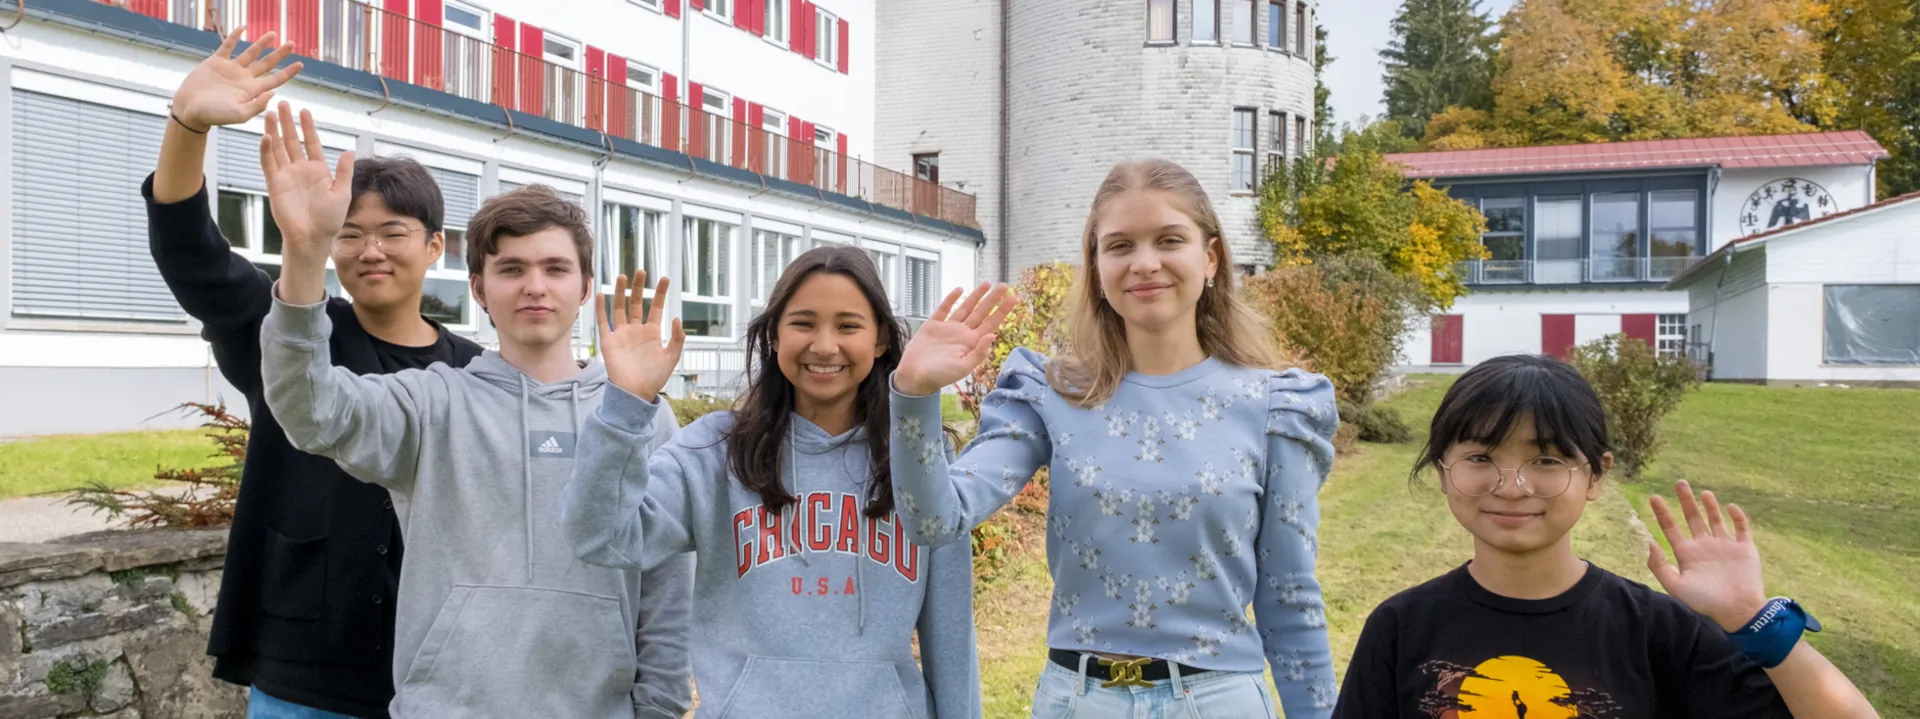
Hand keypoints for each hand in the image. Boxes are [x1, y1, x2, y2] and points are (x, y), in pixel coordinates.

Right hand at [171, 27, 302, 131]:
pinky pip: (227, 46)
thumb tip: (273, 93)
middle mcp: (244, 79)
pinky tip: (243, 27)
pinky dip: (234, 36)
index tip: (301, 63)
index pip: (275, 79)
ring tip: (273, 34)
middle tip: (293, 43)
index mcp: (252, 91)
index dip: (288, 72)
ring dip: (262, 43)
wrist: (189, 109)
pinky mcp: (216, 62)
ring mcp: (231, 69)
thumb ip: (257, 105)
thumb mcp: (239, 115)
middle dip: (280, 54)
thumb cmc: (214, 115)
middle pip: (267, 63)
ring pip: (250, 53)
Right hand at [261, 101, 353, 264]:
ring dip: (274, 131)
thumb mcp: (342, 194)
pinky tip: (265, 136)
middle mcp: (301, 169)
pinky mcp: (275, 184)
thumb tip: (349, 151)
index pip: (311, 143)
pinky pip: (269, 164)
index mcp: (318, 170)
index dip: (308, 127)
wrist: (312, 238)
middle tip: (282, 103)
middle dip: (288, 122)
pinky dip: (266, 150)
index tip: (304, 111)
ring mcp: (286, 175)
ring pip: (278, 148)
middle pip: (292, 140)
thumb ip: (343, 172)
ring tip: (270, 113)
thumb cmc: (329, 220)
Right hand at [596, 271, 686, 401]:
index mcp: (652, 333)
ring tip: (624, 276)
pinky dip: (601, 308)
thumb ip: (677, 338)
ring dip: (621, 293)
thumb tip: (676, 318)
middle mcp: (636, 330)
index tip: (665, 279)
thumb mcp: (672, 357)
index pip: (656, 308)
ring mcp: (622, 334)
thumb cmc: (655, 377)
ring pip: (620, 308)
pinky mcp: (608, 341)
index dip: (660, 294)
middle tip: (642, 271)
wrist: (636, 393)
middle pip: (637, 303)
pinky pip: (603, 322)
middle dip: (639, 287)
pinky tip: (602, 294)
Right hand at [893, 283, 1015, 396]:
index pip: (991, 324)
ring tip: (987, 283)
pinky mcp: (933, 325)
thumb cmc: (939, 376)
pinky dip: (951, 299)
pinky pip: (944, 309)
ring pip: (966, 308)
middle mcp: (962, 333)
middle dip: (993, 299)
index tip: (1013, 298)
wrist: (914, 376)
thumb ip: (979, 352)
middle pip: (981, 312)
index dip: (1002, 311)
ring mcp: (948, 328)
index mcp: (971, 343)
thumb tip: (993, 335)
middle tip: (1005, 285)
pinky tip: (959, 290)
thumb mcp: (963, 367)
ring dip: (976, 296)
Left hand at [1646, 480, 1769, 631]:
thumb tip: (1649, 542)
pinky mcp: (1745, 548)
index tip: (1654, 497)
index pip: (1671, 528)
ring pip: (1715, 520)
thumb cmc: (1705, 602)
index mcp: (1687, 554)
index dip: (1662, 513)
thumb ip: (1659, 566)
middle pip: (1692, 518)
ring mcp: (1725, 546)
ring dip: (1710, 506)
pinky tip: (1731, 507)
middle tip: (1680, 482)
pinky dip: (1738, 516)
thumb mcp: (1676, 586)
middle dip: (1686, 501)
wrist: (1737, 611)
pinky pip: (1742, 528)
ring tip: (1704, 493)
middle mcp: (1704, 547)